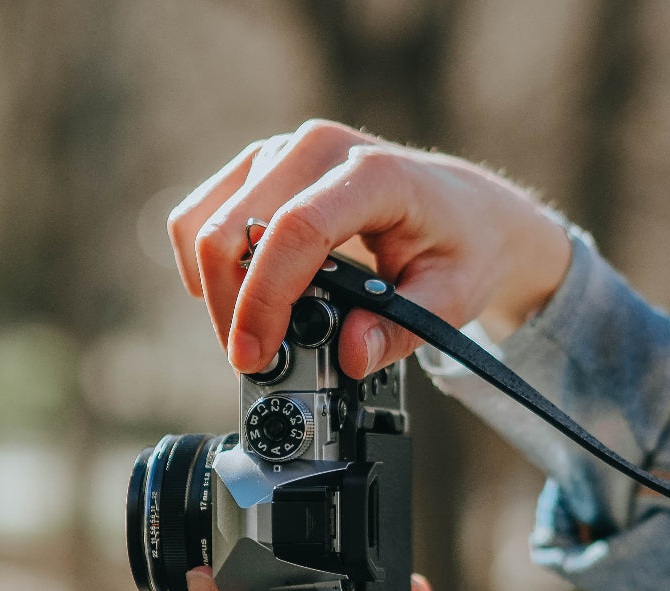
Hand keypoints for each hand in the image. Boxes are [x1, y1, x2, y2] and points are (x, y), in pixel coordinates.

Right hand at [168, 120, 571, 379]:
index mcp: (372, 175)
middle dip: (232, 309)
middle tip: (254, 362)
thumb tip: (350, 355)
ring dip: (218, 292)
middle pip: (234, 228)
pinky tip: (242, 298)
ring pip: (207, 223)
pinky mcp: (260, 166)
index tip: (253, 354)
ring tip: (255, 335)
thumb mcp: (449, 301)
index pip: (295, 230)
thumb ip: (399, 331)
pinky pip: (203, 214)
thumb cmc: (461, 250)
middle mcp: (318, 149)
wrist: (466, 210)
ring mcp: (283, 152)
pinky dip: (209, 266)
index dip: (264, 298)